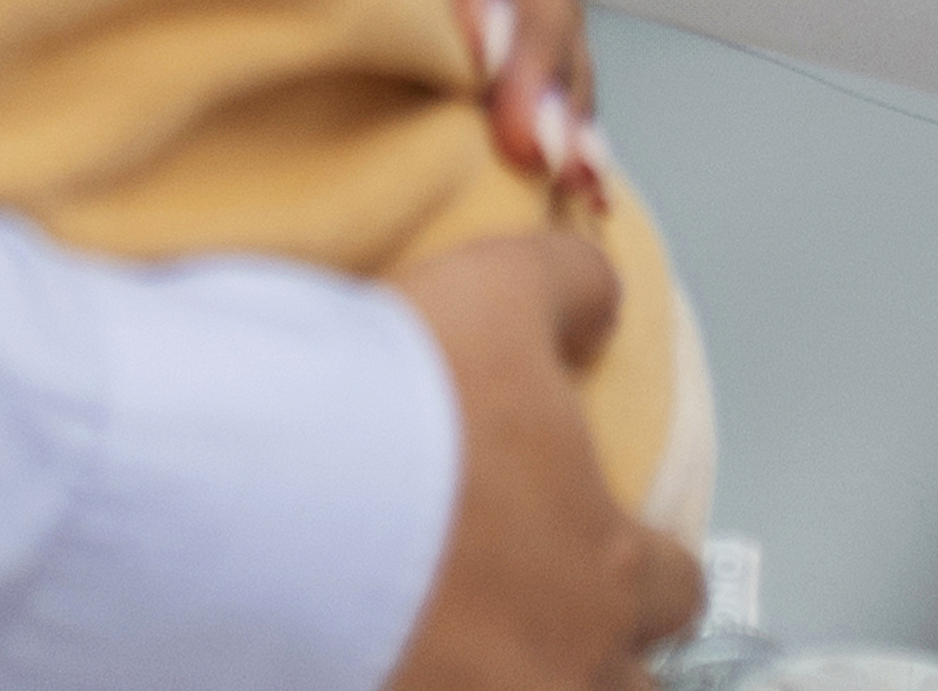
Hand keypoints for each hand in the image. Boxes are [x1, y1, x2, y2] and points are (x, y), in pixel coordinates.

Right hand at [375, 231, 702, 690]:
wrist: (260, 496)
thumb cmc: (396, 402)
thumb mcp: (500, 290)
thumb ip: (573, 287)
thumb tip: (600, 304)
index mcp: (605, 570)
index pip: (677, 593)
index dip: (650, 575)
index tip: (612, 563)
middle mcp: (558, 665)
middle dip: (599, 667)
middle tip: (545, 635)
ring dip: (516, 683)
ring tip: (468, 656)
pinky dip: (413, 687)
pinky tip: (384, 662)